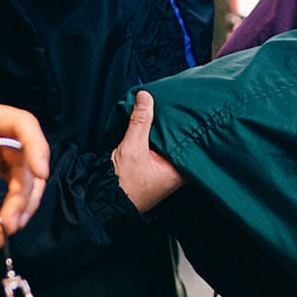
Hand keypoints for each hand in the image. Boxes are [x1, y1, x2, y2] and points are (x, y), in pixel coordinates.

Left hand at [0, 99, 49, 248]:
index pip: (22, 123)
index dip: (36, 146)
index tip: (40, 174)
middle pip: (28, 157)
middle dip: (24, 193)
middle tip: (10, 224)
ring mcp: (2, 148)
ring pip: (28, 176)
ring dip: (22, 205)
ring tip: (4, 232)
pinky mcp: (2, 166)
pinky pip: (19, 186)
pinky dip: (15, 208)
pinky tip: (3, 227)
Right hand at [110, 91, 183, 212]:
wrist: (104, 200)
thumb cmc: (122, 184)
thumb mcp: (132, 147)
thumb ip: (140, 121)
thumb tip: (145, 97)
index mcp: (179, 172)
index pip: (192, 144)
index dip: (190, 126)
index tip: (190, 109)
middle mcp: (176, 174)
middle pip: (181, 142)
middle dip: (178, 125)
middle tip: (179, 105)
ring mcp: (165, 172)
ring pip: (169, 144)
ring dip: (166, 130)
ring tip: (167, 111)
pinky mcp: (154, 169)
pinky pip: (160, 148)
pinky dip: (157, 137)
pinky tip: (153, 125)